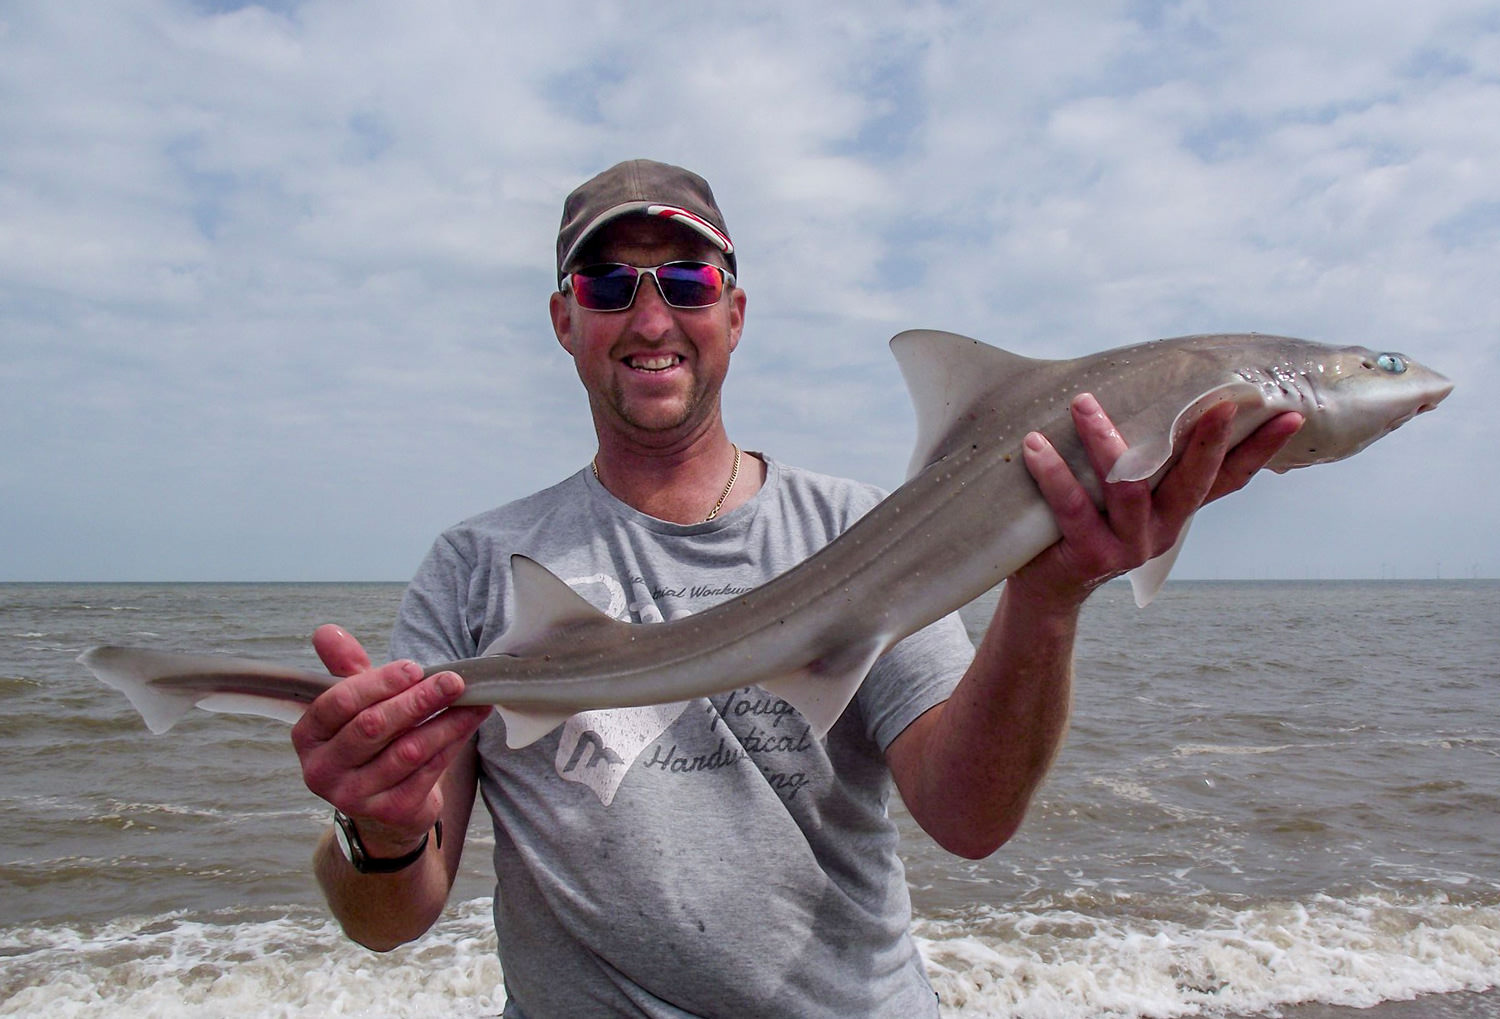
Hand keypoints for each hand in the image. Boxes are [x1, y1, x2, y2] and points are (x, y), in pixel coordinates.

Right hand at [291, 624, 490, 856]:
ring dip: (445, 722)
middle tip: (453, 680)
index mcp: (308, 736)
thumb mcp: (356, 703)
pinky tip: (469, 723)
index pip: (338, 703)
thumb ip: (345, 668)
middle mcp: (323, 770)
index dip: (378, 683)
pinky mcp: (390, 811)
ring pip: (406, 751)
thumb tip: (326, 631)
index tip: (414, 668)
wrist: (383, 807)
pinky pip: (427, 772)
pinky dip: (451, 743)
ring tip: (473, 700)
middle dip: (417, 700)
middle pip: (373, 727)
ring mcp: (354, 796)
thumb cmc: (370, 743)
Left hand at [1012, 393, 1303, 608]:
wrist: (1046, 588)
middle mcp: (1163, 530)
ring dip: (1104, 440)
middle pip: (1193, 482)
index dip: (1260, 450)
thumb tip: (1145, 387)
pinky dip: (1054, 473)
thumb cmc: (1083, 522)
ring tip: (1082, 403)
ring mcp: (1128, 546)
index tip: (1291, 416)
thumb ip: (1140, 456)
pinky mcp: (1090, 556)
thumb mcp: (1121, 492)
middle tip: (1219, 402)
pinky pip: (1073, 507)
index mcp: (1176, 510)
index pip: (1229, 478)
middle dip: (1206, 442)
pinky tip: (1036, 445)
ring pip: (1128, 487)